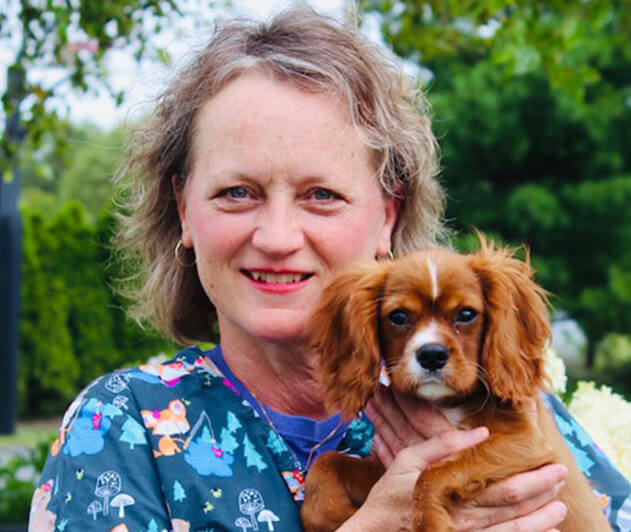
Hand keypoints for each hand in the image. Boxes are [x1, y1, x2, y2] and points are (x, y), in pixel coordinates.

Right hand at [363, 386, 567, 530]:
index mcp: (454, 493)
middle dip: (542, 494)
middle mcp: (465, 520)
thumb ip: (442, 445)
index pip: (504, 488)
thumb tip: (479, 433)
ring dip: (538, 520)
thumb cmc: (389, 495)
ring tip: (560, 509)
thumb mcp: (408, 461)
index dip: (532, 478)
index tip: (551, 464)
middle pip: (514, 509)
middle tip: (561, 478)